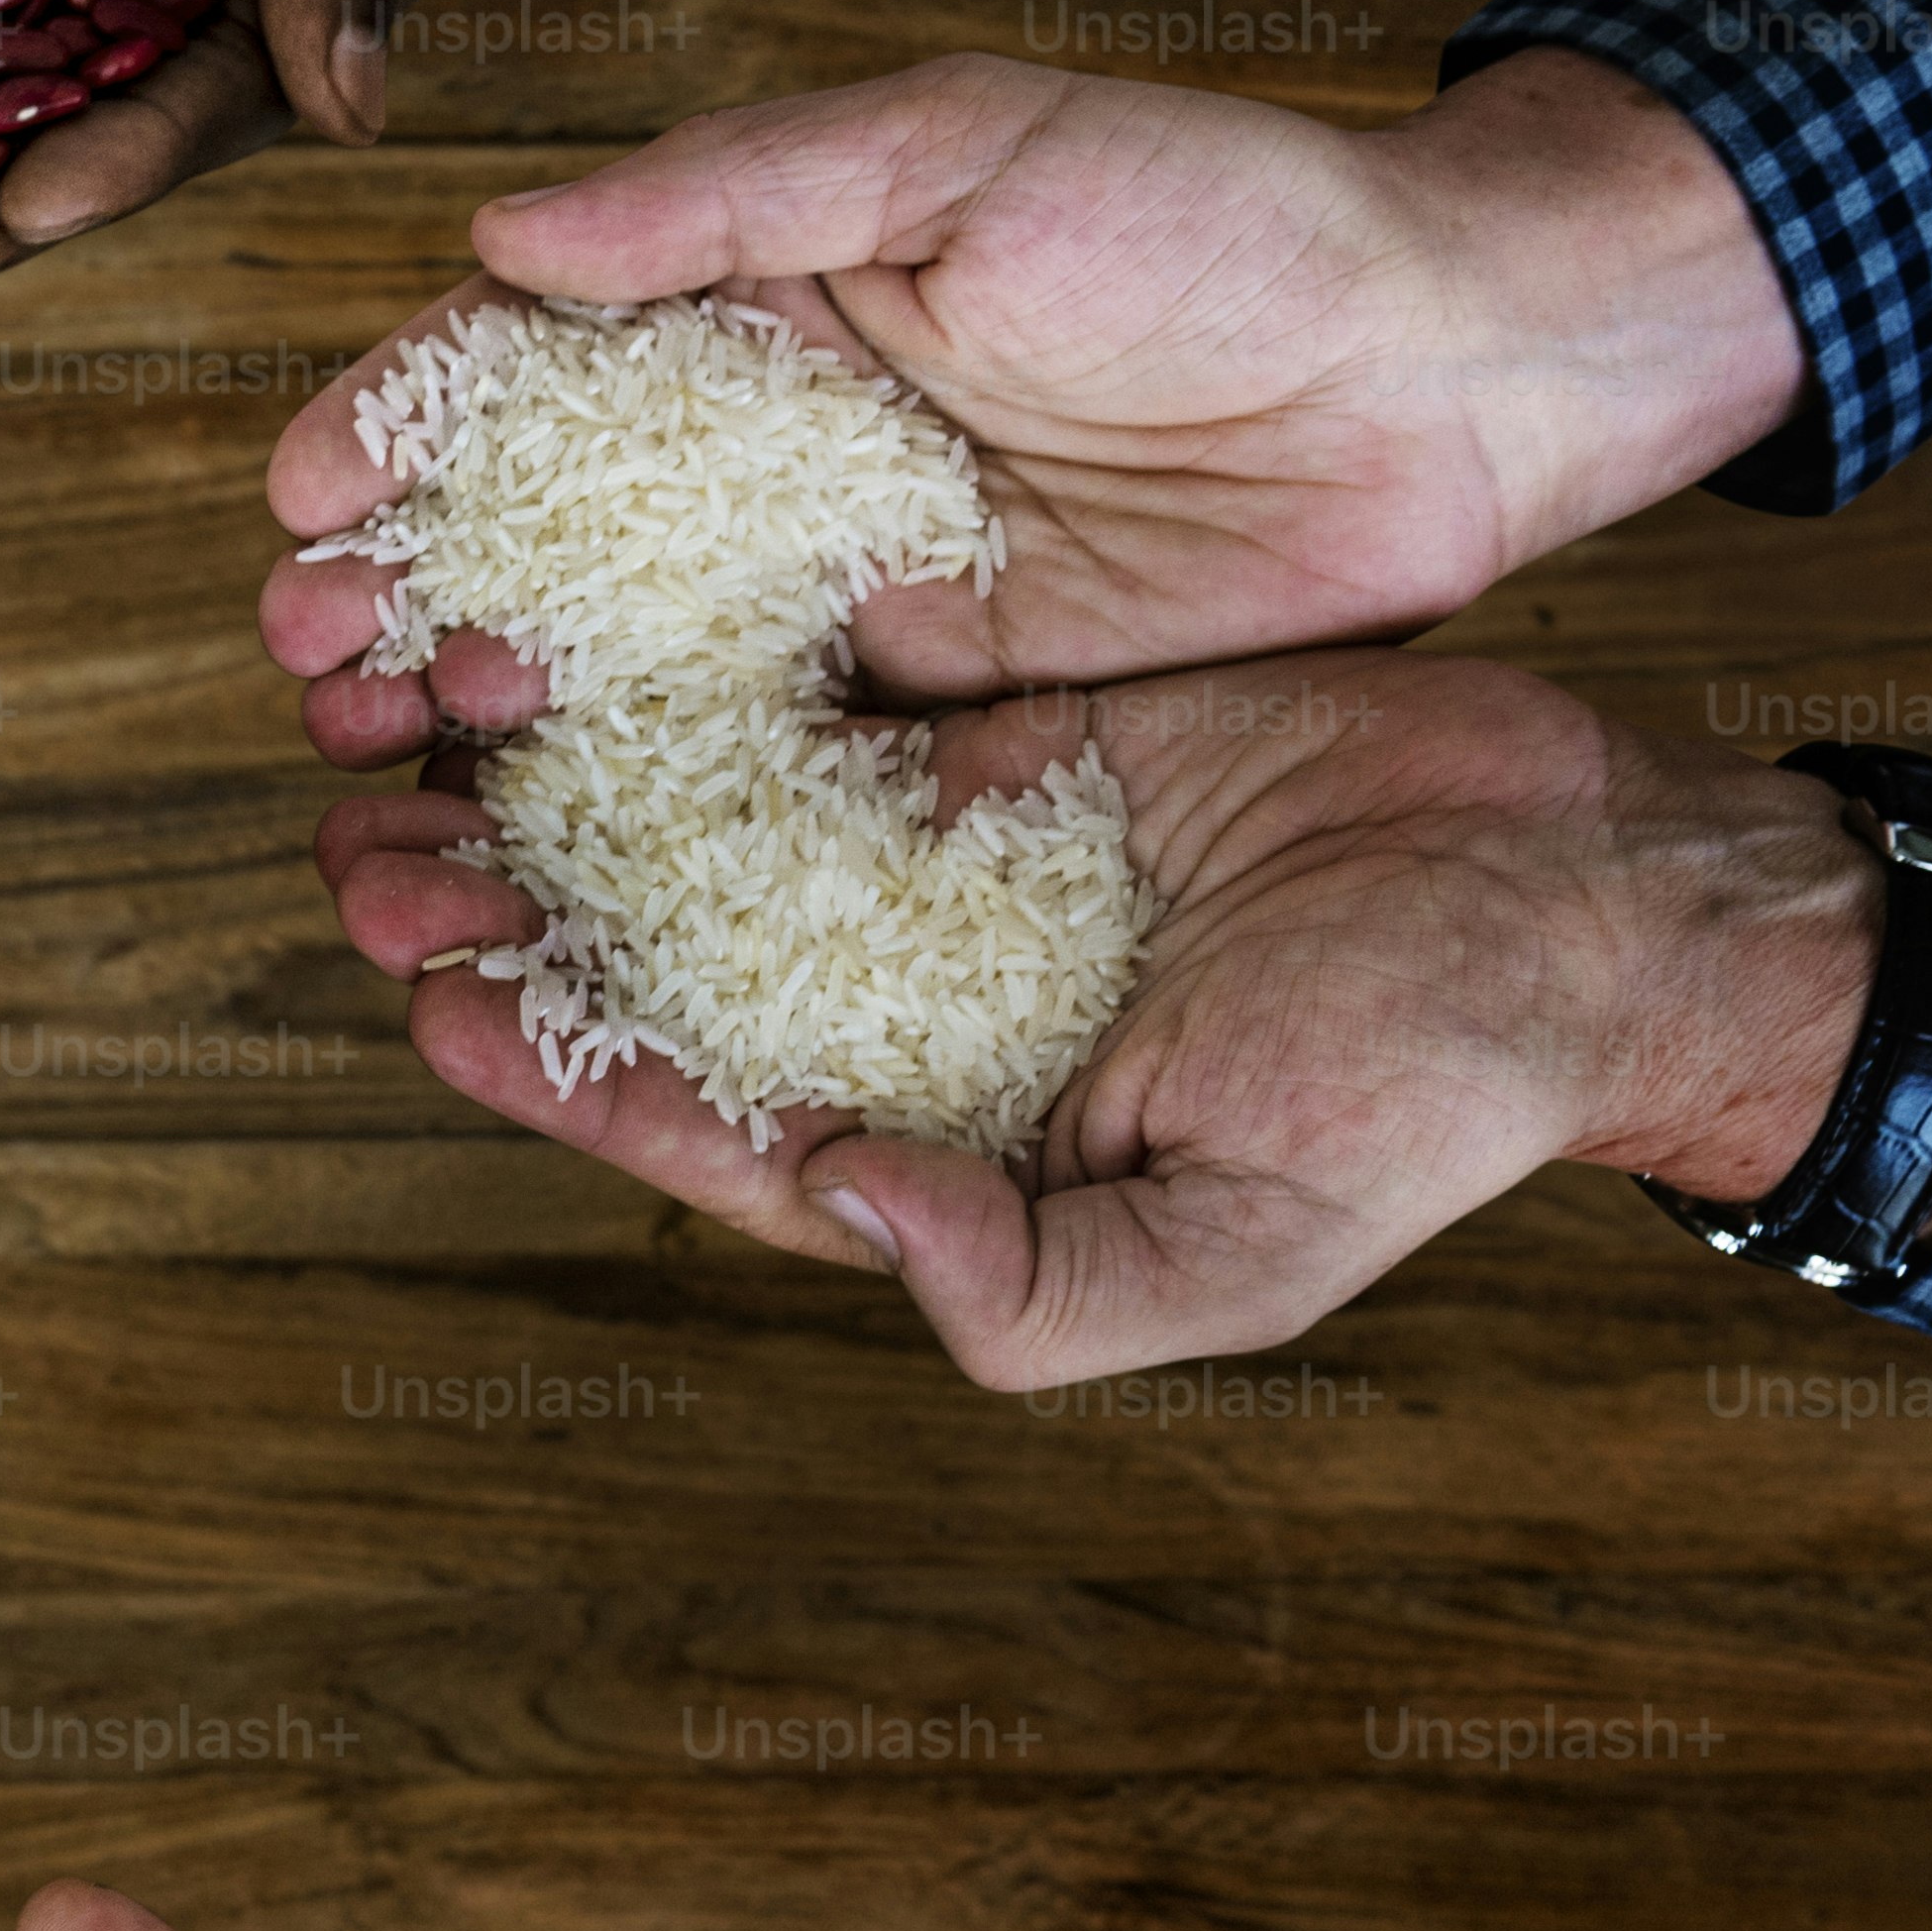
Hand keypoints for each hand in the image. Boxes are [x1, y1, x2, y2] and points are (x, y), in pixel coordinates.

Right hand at [257, 51, 1810, 751]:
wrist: (1447, 380)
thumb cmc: (1218, 216)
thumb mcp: (964, 147)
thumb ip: (731, 193)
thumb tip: (503, 238)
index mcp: (754, 308)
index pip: (524, 372)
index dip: (396, 433)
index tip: (296, 499)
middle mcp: (765, 461)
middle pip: (527, 544)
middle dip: (393, 603)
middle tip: (308, 667)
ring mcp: (832, 597)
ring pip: (604, 675)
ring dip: (468, 723)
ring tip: (375, 766)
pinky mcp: (920, 718)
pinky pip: (742, 776)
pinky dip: (623, 817)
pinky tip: (527, 849)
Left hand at [315, 650, 1885, 1381]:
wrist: (1577, 892)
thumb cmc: (1429, 1088)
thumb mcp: (1242, 1240)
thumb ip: (1030, 1283)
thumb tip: (833, 1201)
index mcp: (940, 1152)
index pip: (704, 1125)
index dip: (561, 1077)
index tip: (436, 1006)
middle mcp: (904, 1018)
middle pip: (653, 982)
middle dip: (499, 930)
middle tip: (354, 864)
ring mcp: (931, 880)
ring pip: (685, 851)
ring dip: (547, 813)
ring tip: (400, 755)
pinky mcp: (979, 748)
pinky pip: (795, 725)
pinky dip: (671, 698)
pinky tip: (554, 648)